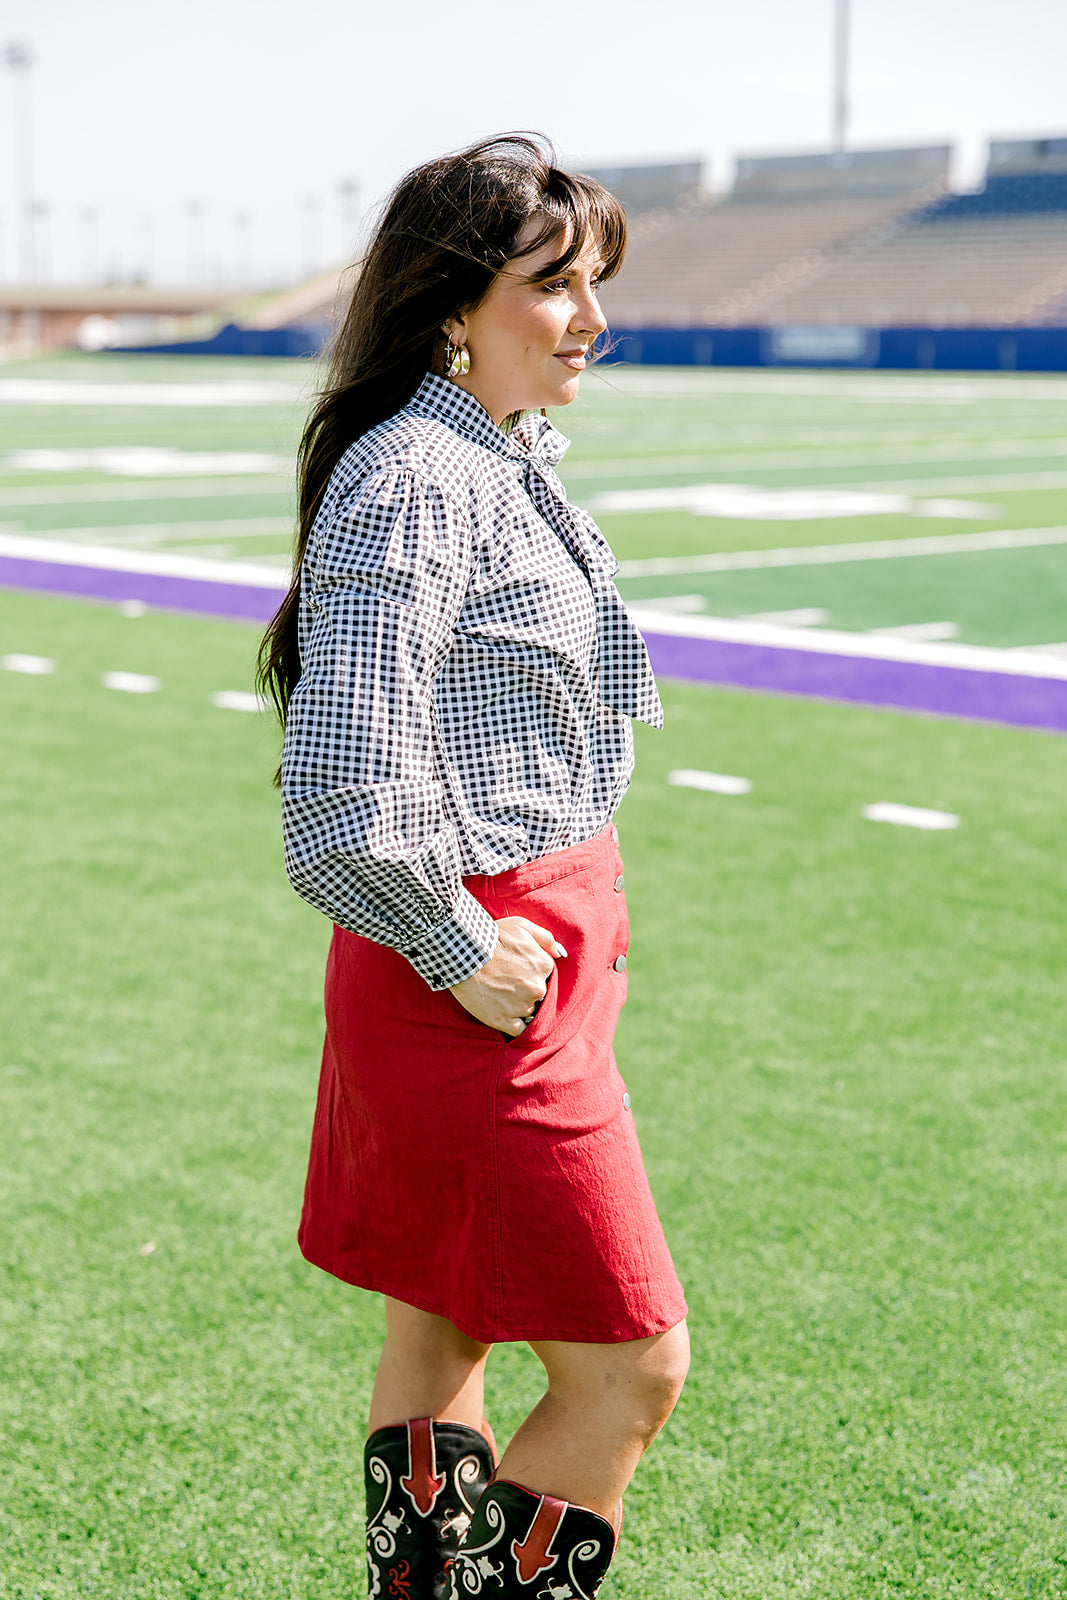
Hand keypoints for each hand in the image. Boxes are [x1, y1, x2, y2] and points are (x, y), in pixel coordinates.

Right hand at [450, 917, 567, 1036]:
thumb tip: (561, 954)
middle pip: (538, 994)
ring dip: (518, 1006)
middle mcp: (536, 988)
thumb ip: (546, 938)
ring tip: (501, 994)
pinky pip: (518, 1031)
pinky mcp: (503, 1020)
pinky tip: (505, 1015)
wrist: (462, 952)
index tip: (518, 970)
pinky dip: (515, 1025)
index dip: (532, 974)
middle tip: (508, 982)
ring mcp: (520, 1006)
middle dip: (526, 990)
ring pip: (528, 1011)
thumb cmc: (491, 937)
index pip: (546, 976)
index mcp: (544, 966)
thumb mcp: (521, 926)